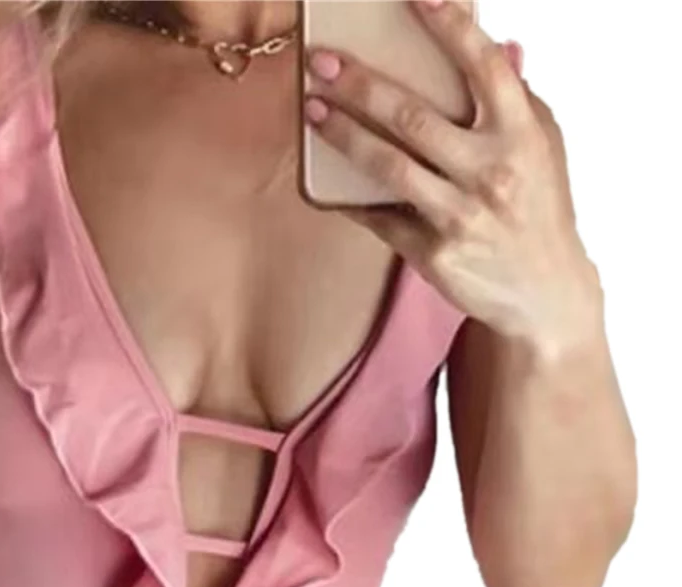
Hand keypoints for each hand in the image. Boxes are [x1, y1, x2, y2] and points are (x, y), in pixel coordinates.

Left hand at [302, 0, 601, 357]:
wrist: (543, 291)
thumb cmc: (536, 205)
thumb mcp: (541, 145)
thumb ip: (515, 96)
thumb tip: (494, 42)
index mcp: (522, 132)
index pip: (484, 66)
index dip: (450, 25)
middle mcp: (492, 171)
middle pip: (415, 117)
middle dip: (362, 84)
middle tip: (322, 61)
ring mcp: (460, 215)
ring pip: (389, 167)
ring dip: (343, 135)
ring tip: (312, 110)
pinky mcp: (433, 254)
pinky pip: (379, 218)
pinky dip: (348, 199)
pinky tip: (321, 181)